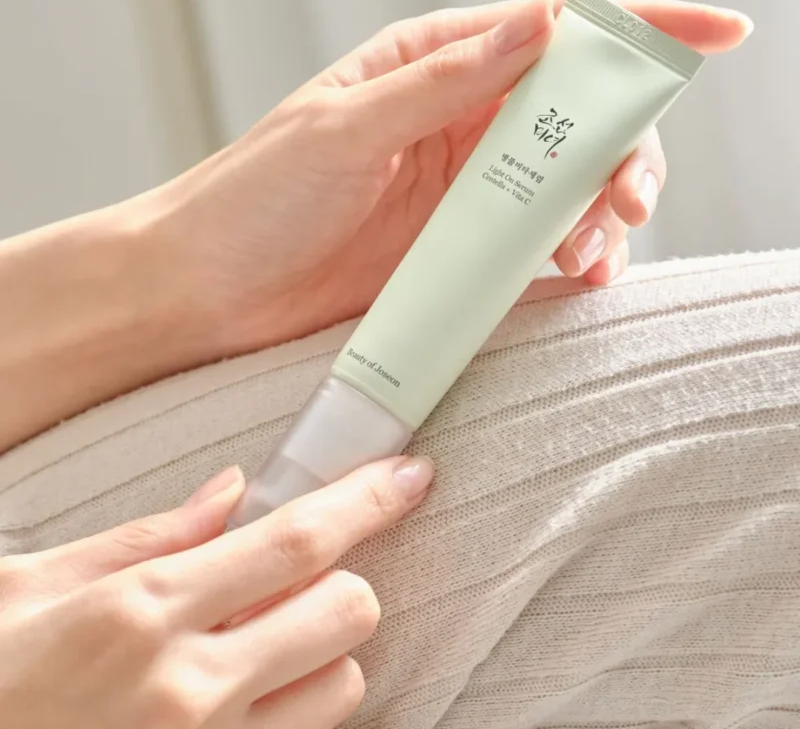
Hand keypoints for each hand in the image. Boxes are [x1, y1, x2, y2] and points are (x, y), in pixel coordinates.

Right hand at [0, 456, 432, 726]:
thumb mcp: (35, 585)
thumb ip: (148, 535)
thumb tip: (231, 491)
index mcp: (142, 609)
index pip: (296, 541)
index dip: (368, 500)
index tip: (410, 475)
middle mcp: (187, 688)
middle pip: (347, 614)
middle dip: (344, 583)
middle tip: (299, 579)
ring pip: (342, 686)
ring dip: (324, 651)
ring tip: (265, 642)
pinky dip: (298, 705)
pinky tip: (250, 689)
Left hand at [142, 0, 750, 350]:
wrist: (208, 290)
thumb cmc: (252, 200)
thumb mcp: (343, 127)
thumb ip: (442, 82)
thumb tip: (539, 30)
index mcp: (429, 67)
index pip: (549, 34)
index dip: (638, 34)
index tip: (715, 38)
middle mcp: (453, 123)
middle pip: (575, 115)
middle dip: (625, 148)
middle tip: (630, 196)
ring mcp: (459, 192)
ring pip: (564, 184)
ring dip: (601, 212)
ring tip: (598, 251)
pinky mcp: (453, 251)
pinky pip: (531, 244)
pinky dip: (566, 255)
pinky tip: (576, 272)